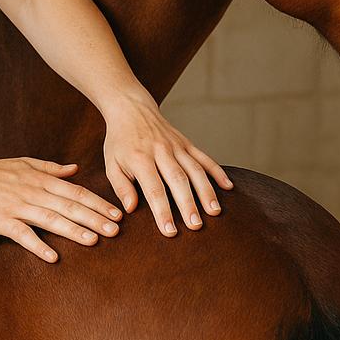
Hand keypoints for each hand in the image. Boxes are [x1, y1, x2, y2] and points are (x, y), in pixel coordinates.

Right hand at [0, 156, 124, 262]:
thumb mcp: (25, 163)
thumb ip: (52, 168)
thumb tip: (76, 169)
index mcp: (41, 179)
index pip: (76, 191)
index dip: (98, 203)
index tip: (117, 214)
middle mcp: (34, 192)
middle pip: (69, 206)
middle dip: (94, 218)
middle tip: (116, 231)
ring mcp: (18, 206)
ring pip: (51, 219)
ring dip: (73, 231)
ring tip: (94, 241)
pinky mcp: (2, 220)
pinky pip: (22, 235)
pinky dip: (38, 245)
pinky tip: (53, 257)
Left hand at [102, 93, 232, 235]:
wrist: (131, 108)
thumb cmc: (120, 141)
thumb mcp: (111, 163)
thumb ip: (121, 186)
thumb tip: (130, 209)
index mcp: (140, 158)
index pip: (153, 189)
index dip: (162, 211)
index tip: (170, 231)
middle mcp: (161, 151)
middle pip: (178, 180)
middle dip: (188, 204)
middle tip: (196, 226)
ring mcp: (176, 146)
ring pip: (195, 169)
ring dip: (206, 191)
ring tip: (214, 212)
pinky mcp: (186, 142)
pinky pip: (204, 157)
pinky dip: (218, 171)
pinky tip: (228, 187)